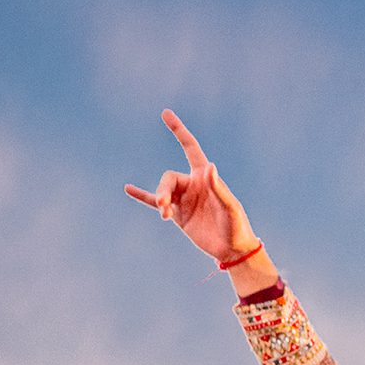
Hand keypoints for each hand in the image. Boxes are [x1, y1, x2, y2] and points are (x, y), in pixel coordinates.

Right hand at [123, 110, 256, 264]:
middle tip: (165, 206)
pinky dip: (142, 196)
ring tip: (164, 214)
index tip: (166, 114)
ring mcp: (183, 199)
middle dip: (164, 190)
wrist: (232, 249)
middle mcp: (192, 184)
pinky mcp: (177, 214)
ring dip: (160, 200)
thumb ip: (217, 188)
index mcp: (205, 176)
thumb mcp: (229, 207)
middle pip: (168, 178)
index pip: (189, 147)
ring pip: (162, 191)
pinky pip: (156, 202)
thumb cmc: (236, 226)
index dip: (179, 131)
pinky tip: (128, 189)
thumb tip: (209, 167)